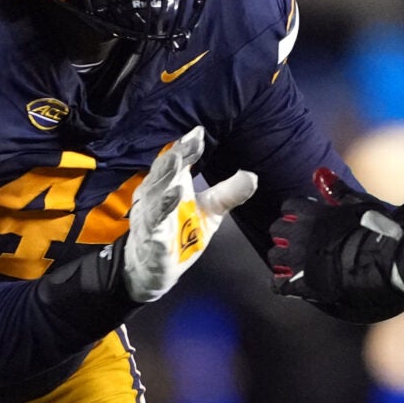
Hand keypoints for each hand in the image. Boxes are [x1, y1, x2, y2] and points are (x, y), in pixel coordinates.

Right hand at [122, 127, 257, 302]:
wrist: (154, 270)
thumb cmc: (180, 235)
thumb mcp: (210, 213)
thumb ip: (228, 194)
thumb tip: (252, 175)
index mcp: (170, 185)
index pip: (177, 162)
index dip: (186, 147)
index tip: (198, 132)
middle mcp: (156, 196)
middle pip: (163, 172)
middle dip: (175, 156)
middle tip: (189, 143)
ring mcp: (151, 217)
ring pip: (155, 195)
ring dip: (166, 180)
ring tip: (178, 166)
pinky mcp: (151, 238)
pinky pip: (155, 224)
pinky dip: (162, 214)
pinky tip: (174, 200)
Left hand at [268, 167, 403, 322]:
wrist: (382, 261)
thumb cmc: (375, 231)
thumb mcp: (359, 203)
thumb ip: (338, 190)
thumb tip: (323, 174)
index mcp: (312, 213)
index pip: (288, 206)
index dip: (294, 213)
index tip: (300, 218)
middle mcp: (300, 234)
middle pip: (276, 230)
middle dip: (284, 235)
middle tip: (295, 240)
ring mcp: (299, 260)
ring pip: (274, 256)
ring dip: (282, 258)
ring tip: (292, 262)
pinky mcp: (302, 284)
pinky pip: (280, 284)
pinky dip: (281, 283)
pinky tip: (287, 283)